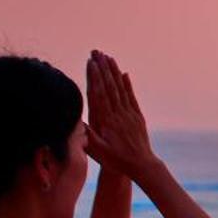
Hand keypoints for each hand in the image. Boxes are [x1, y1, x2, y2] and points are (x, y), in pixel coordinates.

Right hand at [83, 51, 160, 182]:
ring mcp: (130, 114)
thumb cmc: (116, 160)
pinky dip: (128, 85)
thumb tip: (76, 119)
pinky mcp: (137, 116)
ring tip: (109, 57)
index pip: (99, 94)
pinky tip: (124, 74)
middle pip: (110, 87)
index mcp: (107, 121)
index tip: (91, 63)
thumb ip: (87, 135)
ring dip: (114, 72)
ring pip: (120, 89)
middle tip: (97, 52)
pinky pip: (131, 97)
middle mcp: (119, 114)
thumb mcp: (97, 151)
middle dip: (103, 68)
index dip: (95, 77)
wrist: (141, 165)